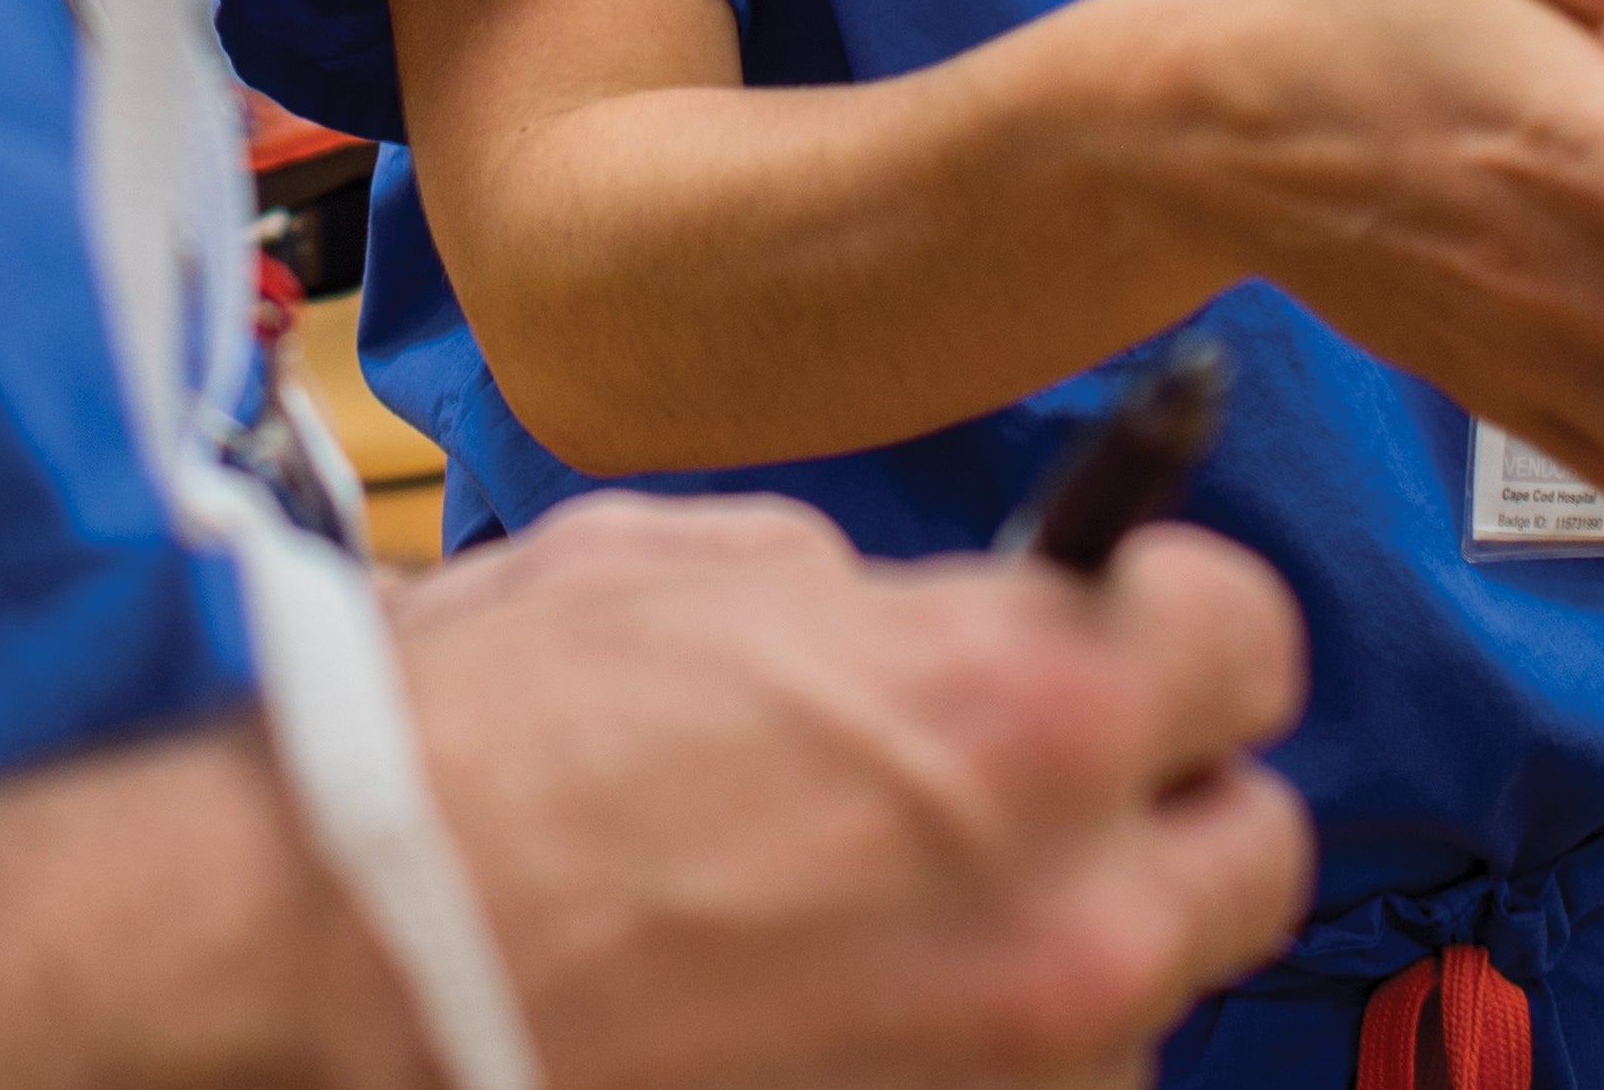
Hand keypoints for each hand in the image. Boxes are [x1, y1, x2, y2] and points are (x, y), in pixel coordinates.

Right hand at [381, 493, 1311, 1089]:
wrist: (346, 955)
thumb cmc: (482, 748)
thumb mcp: (688, 565)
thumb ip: (871, 600)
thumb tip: (916, 625)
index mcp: (1022, 706)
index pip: (1253, 638)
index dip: (1172, 615)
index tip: (1116, 623)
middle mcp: (1065, 910)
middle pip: (1257, 846)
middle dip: (1164, 795)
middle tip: (1041, 775)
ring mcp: (1013, 1076)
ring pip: (1144, 996)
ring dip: (1060, 946)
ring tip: (895, 917)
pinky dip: (969, 1056)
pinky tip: (840, 1010)